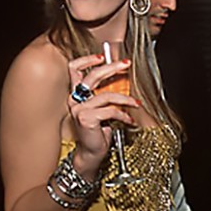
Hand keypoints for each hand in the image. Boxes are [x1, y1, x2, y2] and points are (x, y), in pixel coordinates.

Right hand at [66, 53, 139, 171]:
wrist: (91, 154)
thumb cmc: (96, 133)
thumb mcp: (101, 110)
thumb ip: (104, 95)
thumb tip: (120, 80)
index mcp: (76, 95)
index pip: (74, 69)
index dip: (87, 60)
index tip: (102, 57)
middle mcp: (74, 100)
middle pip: (92, 76)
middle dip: (111, 67)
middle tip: (126, 64)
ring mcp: (79, 108)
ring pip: (107, 95)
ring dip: (126, 99)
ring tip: (136, 103)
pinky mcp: (86, 118)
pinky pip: (110, 111)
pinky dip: (123, 115)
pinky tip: (129, 120)